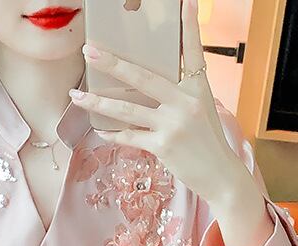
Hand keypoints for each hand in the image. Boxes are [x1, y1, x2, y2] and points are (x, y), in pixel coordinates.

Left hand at [68, 0, 257, 213]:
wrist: (220, 176)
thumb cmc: (208, 143)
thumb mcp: (202, 110)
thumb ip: (179, 95)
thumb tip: (148, 87)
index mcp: (198, 88)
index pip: (192, 50)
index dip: (189, 25)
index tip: (185, 0)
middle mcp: (185, 102)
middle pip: (143, 77)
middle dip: (113, 63)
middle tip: (90, 51)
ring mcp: (173, 124)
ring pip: (128, 109)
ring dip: (99, 103)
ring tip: (77, 97)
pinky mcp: (164, 145)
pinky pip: (131, 136)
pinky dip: (114, 134)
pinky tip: (100, 130)